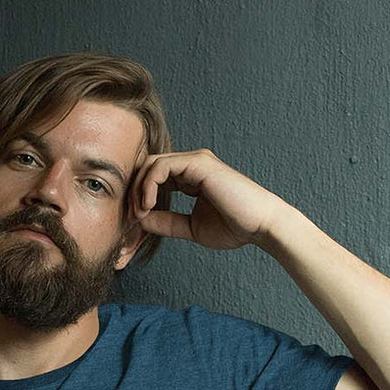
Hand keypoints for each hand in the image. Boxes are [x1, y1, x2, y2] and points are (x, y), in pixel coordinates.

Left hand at [130, 149, 284, 251]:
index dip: (139, 197)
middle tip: (130, 216)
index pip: (154, 178)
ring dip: (138, 189)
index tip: (133, 221)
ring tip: (139, 213)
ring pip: (151, 164)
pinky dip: (149, 185)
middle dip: (133, 191)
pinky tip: (148, 205)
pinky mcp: (198, 163)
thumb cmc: (234, 228)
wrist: (260, 225)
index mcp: (190, 178)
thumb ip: (166, 222)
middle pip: (148, 167)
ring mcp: (195, 161)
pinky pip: (162, 166)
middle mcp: (191, 165)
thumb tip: (140, 219)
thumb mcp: (191, 228)